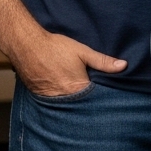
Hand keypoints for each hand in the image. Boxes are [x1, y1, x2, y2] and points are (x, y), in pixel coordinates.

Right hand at [8, 27, 126, 96]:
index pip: (94, 100)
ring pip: (67, 104)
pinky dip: (61, 98)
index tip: (107, 95)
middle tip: (93, 92)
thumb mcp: (83, 52)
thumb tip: (123, 66)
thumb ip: (103, 61)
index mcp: (76, 88)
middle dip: (87, 100)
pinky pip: (55, 101)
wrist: (26, 46)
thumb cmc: (55, 48)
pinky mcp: (40, 96)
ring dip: (74, 100)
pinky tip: (64, 90)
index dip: (101, 96)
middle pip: (80, 104)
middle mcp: (63, 97)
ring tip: (79, 92)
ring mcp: (50, 98)